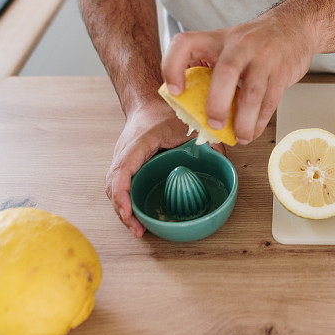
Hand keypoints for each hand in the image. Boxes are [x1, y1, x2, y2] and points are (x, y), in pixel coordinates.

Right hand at [106, 98, 224, 237]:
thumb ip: (204, 139)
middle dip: (123, 211)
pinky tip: (139, 218)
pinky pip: (123, 189)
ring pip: (115, 190)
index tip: (129, 212)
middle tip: (138, 230)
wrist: (149, 104)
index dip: (123, 195)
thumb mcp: (186, 123)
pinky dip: (128, 204)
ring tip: (139, 230)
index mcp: (137, 144)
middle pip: (113, 187)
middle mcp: (124, 155)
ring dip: (124, 211)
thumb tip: (220, 156)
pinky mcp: (127, 168)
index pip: (122, 171)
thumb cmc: (163, 113)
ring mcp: (122, 162)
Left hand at [161, 14, 315, 144]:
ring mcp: (262, 58)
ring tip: (239, 137)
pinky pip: (270, 101)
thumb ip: (208, 68)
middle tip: (213, 123)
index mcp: (216, 39)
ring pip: (252, 92)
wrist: (294, 26)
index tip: (175, 91)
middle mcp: (239, 46)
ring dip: (244, 120)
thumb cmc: (254, 43)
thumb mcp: (226, 45)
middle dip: (217, 103)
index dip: (173, 66)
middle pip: (226, 72)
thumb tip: (190, 108)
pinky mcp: (281, 72)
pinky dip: (260, 121)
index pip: (185, 44)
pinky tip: (252, 131)